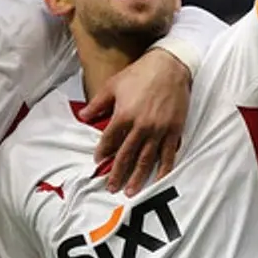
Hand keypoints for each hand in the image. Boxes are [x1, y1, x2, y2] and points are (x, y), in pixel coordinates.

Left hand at [78, 48, 189, 195]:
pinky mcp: (174, 130)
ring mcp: (159, 130)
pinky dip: (163, 169)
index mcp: (124, 115)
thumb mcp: (113, 85)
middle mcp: (141, 126)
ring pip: (146, 159)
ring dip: (138, 177)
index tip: (99, 162)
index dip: (103, 152)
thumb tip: (83, 117)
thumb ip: (98, 104)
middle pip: (127, 155)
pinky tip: (158, 180)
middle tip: (111, 188)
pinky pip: (168, 154)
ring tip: (131, 191)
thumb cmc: (140, 74)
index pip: (110, 140)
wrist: (170, 66)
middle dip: (118, 173)